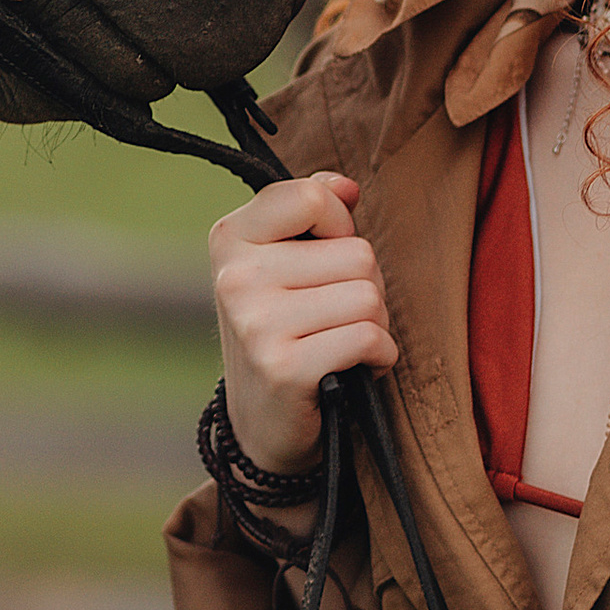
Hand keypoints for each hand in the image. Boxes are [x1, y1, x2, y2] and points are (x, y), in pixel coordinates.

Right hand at [208, 171, 396, 474]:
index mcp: (230, 238)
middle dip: (365, 286)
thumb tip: (346, 186)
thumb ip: (312, 211)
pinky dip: (379, 356)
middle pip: (357, 253)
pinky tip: (353, 368)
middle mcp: (235, 277)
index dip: (340, 226)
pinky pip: (369, 338)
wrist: (262, 423)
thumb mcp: (284, 262)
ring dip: (374, 324)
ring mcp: (256, 323)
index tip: (325, 256)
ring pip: (369, 296)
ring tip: (340, 342)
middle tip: (334, 317)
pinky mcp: (284, 367)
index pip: (312, 197)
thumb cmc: (285, 331)